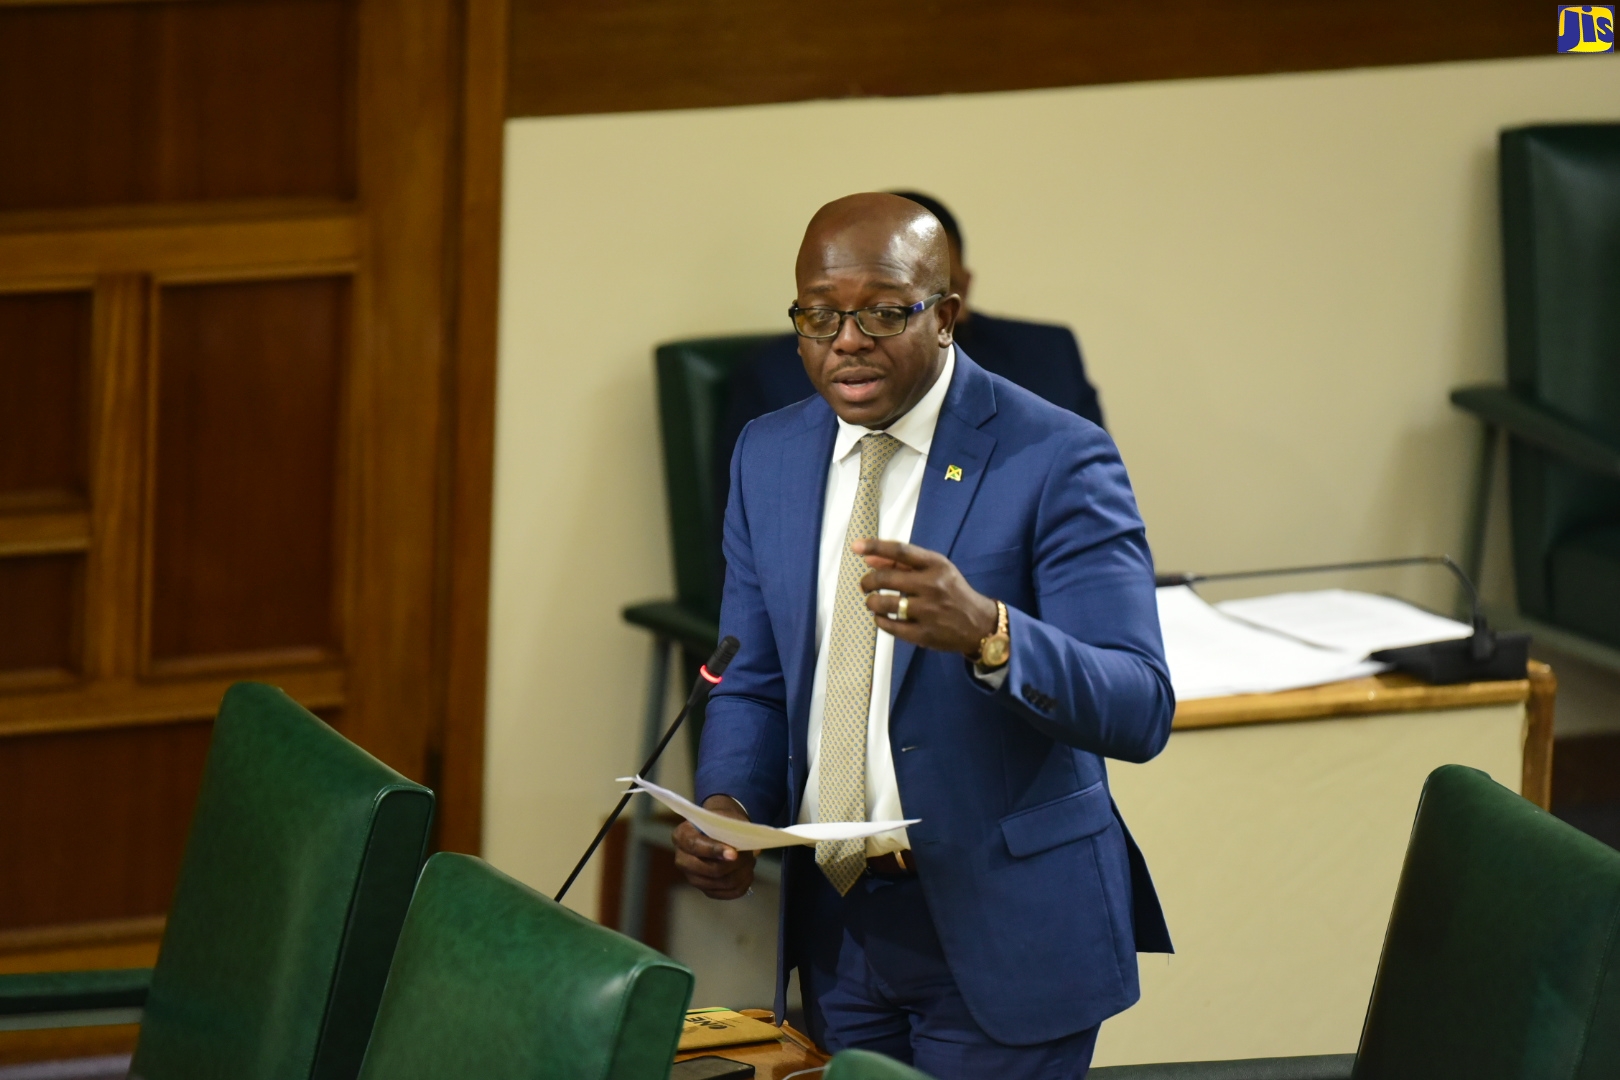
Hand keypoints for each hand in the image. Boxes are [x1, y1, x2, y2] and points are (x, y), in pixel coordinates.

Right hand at [672, 795, 756, 899]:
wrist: (718, 830)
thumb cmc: (720, 821)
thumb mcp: (724, 818)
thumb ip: (733, 830)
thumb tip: (751, 849)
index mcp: (682, 837)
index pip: (695, 845)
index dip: (715, 850)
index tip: (734, 853)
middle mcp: (682, 860)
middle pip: (710, 870)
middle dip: (735, 865)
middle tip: (750, 855)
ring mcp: (692, 878)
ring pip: (722, 883)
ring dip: (741, 873)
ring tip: (750, 861)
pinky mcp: (705, 889)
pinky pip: (727, 893)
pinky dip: (742, 884)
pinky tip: (748, 873)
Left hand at [854, 538, 998, 655]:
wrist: (979, 624)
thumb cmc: (952, 592)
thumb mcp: (935, 570)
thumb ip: (903, 563)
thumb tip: (869, 558)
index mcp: (936, 565)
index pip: (900, 551)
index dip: (875, 547)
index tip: (856, 547)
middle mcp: (933, 585)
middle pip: (886, 578)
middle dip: (867, 581)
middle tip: (865, 586)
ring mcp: (928, 611)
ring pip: (884, 604)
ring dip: (871, 602)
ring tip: (873, 602)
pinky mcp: (924, 633)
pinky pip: (890, 626)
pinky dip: (880, 620)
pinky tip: (882, 617)